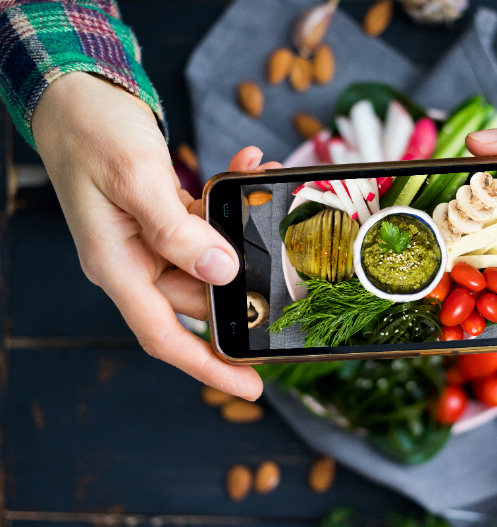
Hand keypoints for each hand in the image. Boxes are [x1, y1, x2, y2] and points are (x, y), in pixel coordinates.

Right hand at [32, 72, 278, 399]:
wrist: (75, 94)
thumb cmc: (90, 132)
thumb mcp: (135, 179)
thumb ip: (178, 230)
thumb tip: (222, 272)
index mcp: (117, 265)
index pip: (165, 335)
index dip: (208, 365)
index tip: (250, 385)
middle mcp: (135, 260)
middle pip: (200, 295)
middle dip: (245, 278)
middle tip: (287, 263)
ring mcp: (150, 239)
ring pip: (210, 255)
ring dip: (240, 227)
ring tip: (264, 184)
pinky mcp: (164, 215)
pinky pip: (205, 222)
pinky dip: (227, 200)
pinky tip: (247, 166)